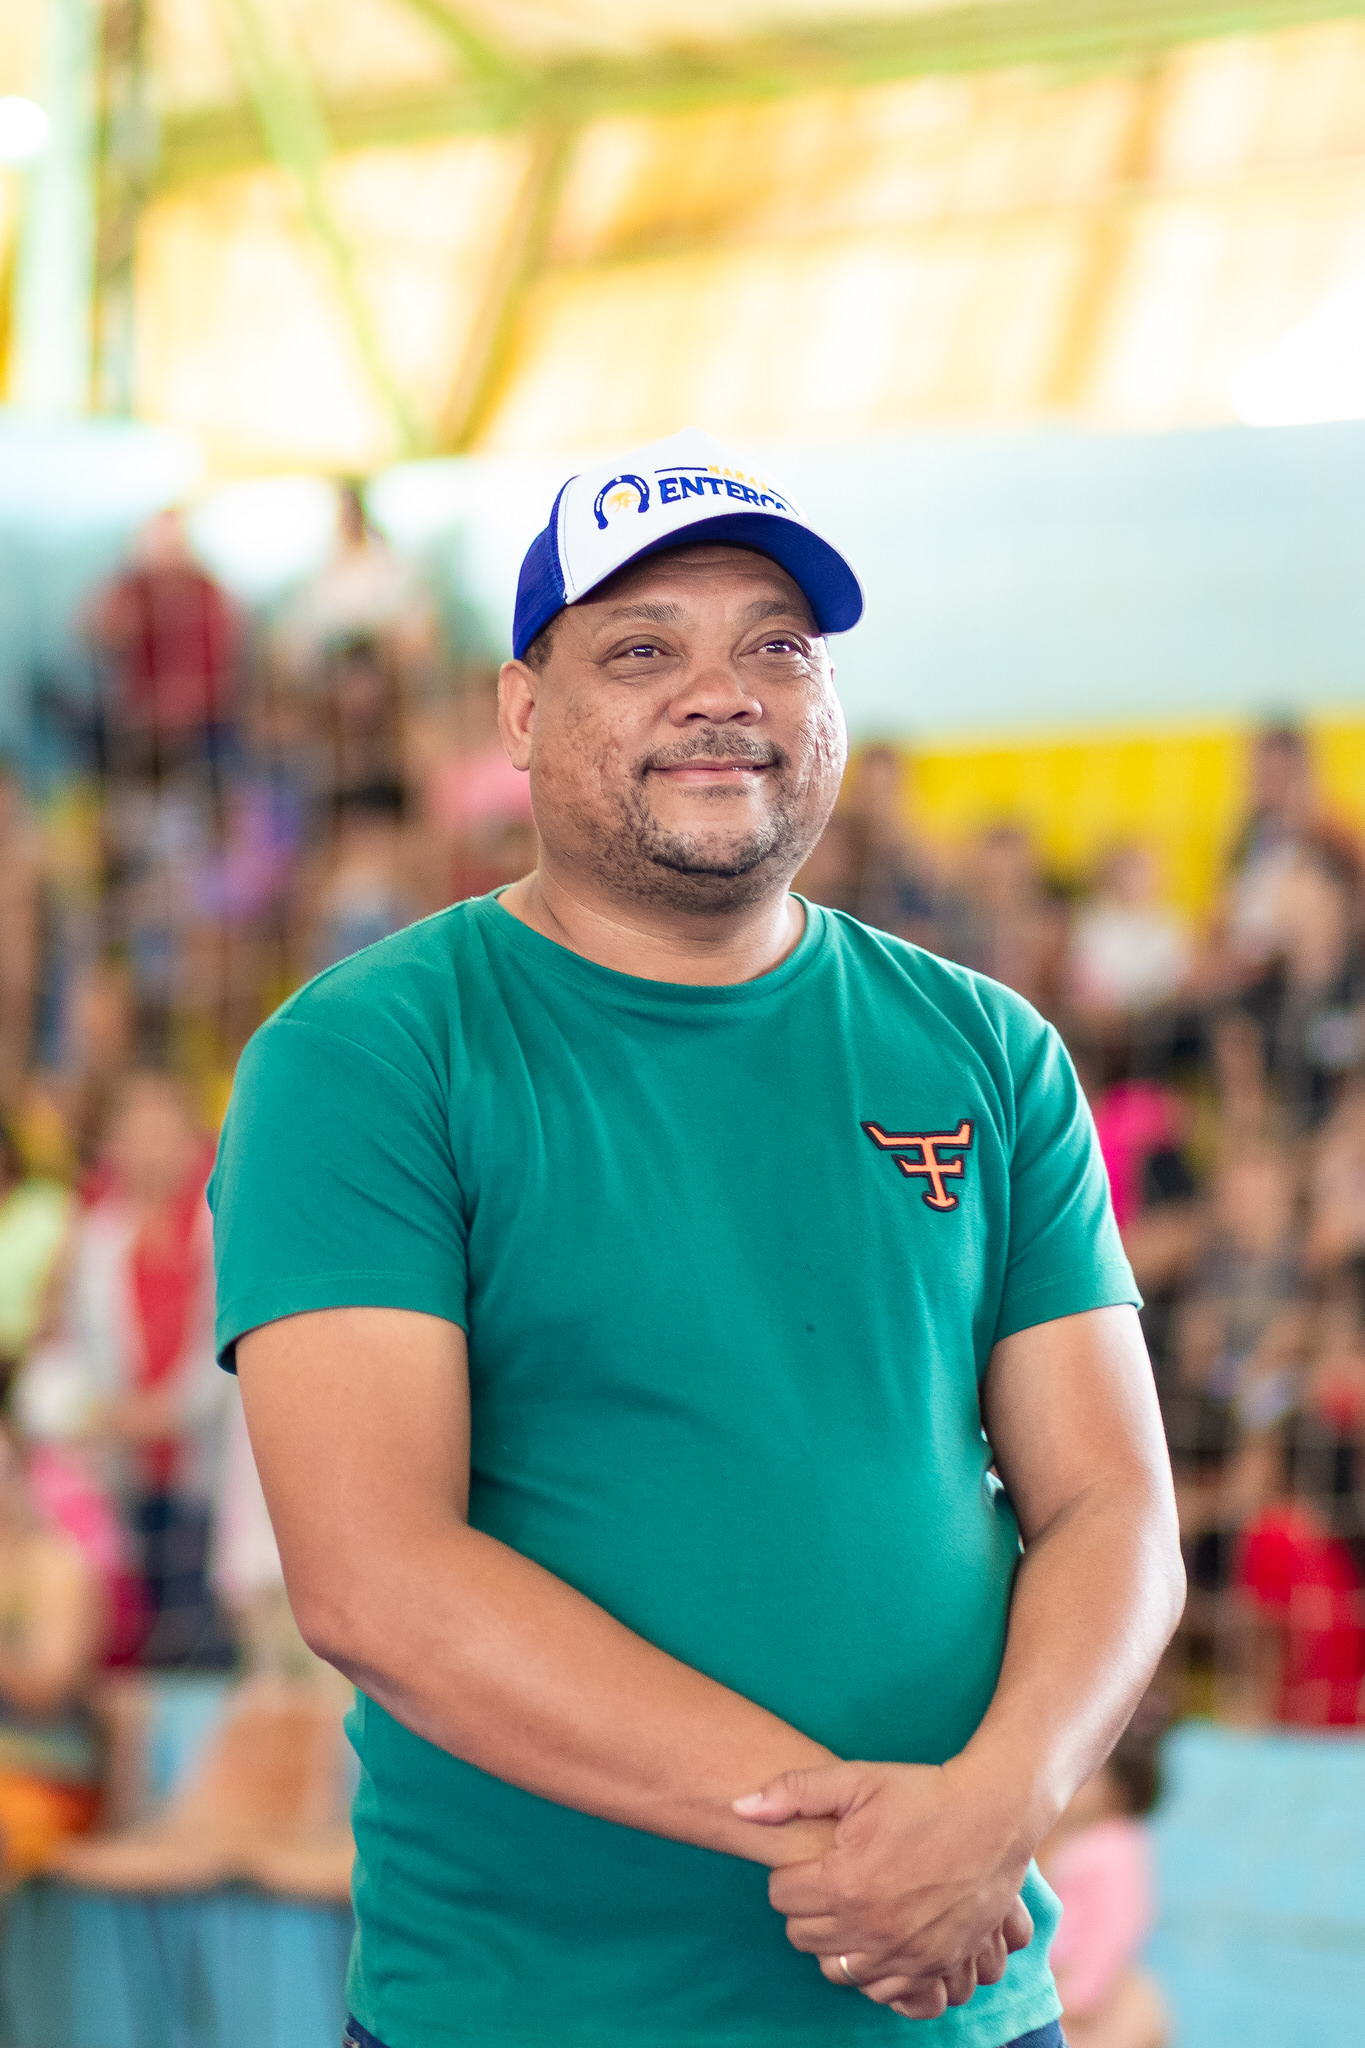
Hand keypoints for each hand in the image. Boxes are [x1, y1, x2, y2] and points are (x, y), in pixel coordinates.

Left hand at [734, 1758, 1033, 2013]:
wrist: (993, 1815)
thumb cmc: (921, 1793)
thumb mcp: (855, 1779)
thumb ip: (791, 1792)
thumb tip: (738, 1806)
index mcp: (844, 1884)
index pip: (780, 1898)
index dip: (790, 1874)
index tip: (811, 1857)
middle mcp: (871, 1929)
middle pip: (803, 1938)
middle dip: (808, 1908)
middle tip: (830, 1878)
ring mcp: (905, 1954)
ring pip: (839, 1971)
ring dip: (838, 1942)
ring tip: (855, 1905)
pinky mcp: (935, 1967)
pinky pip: (885, 1992)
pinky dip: (877, 1970)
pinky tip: (882, 1934)